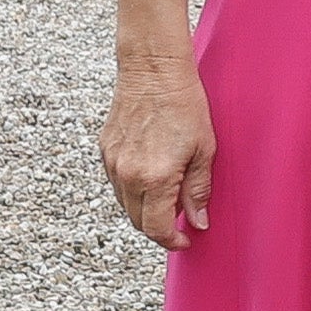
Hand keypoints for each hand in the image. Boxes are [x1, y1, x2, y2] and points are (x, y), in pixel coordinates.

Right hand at [101, 56, 215, 248]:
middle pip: (138, 222)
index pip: (157, 228)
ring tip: (167, 200)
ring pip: (125, 204)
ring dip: (144, 211)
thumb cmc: (184, 104)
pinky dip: (133, 191)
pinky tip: (151, 180)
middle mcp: (128, 175)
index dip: (172, 241)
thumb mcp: (204, 150)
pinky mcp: (106, 150)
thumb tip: (197, 221)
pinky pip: (117, 184)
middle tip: (179, 226)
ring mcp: (113, 163)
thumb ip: (198, 190)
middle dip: (158, 230)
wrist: (153, 70)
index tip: (184, 240)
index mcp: (155, 178)